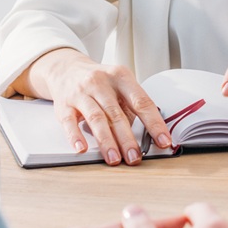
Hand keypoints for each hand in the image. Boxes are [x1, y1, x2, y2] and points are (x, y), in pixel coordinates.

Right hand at [35, 49, 171, 166]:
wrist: (66, 68)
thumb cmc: (100, 82)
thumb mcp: (120, 84)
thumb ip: (131, 106)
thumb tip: (146, 136)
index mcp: (121, 77)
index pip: (142, 102)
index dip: (154, 123)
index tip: (163, 141)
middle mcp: (101, 82)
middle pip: (117, 114)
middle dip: (127, 139)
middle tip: (135, 157)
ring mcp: (81, 93)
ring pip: (96, 119)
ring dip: (106, 142)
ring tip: (114, 159)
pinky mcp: (64, 104)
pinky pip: (69, 122)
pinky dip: (75, 136)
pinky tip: (82, 149)